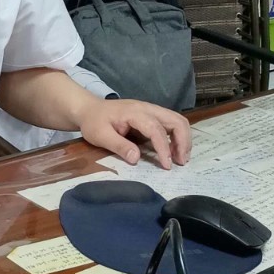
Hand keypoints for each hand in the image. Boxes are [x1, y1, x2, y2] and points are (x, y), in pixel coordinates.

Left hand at [77, 97, 192, 170]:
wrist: (90, 109)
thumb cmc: (94, 122)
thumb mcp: (100, 135)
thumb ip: (118, 146)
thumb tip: (136, 158)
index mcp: (134, 112)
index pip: (156, 129)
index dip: (164, 148)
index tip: (166, 165)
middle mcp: (148, 108)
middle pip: (176, 120)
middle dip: (183, 142)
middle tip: (181, 162)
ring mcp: (152, 110)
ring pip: (178, 120)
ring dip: (183, 139)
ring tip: (180, 159)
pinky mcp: (153, 115)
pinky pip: (172, 123)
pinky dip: (178, 136)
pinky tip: (174, 151)